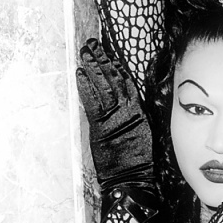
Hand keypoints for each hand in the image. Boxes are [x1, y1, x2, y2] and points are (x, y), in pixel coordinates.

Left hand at [76, 39, 153, 190]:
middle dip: (101, 59)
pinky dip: (85, 87)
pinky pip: (91, 102)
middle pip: (112, 78)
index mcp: (139, 109)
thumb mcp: (143, 133)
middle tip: (91, 44)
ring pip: (102, 86)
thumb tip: (128, 98)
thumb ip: (135, 114)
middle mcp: (127, 109)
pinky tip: (79, 74)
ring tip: (84, 52)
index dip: (115, 63)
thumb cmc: (138, 161)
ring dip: (92, 67)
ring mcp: (114, 117)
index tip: (107, 48)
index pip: (126, 79)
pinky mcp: (100, 126)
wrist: (132, 179)